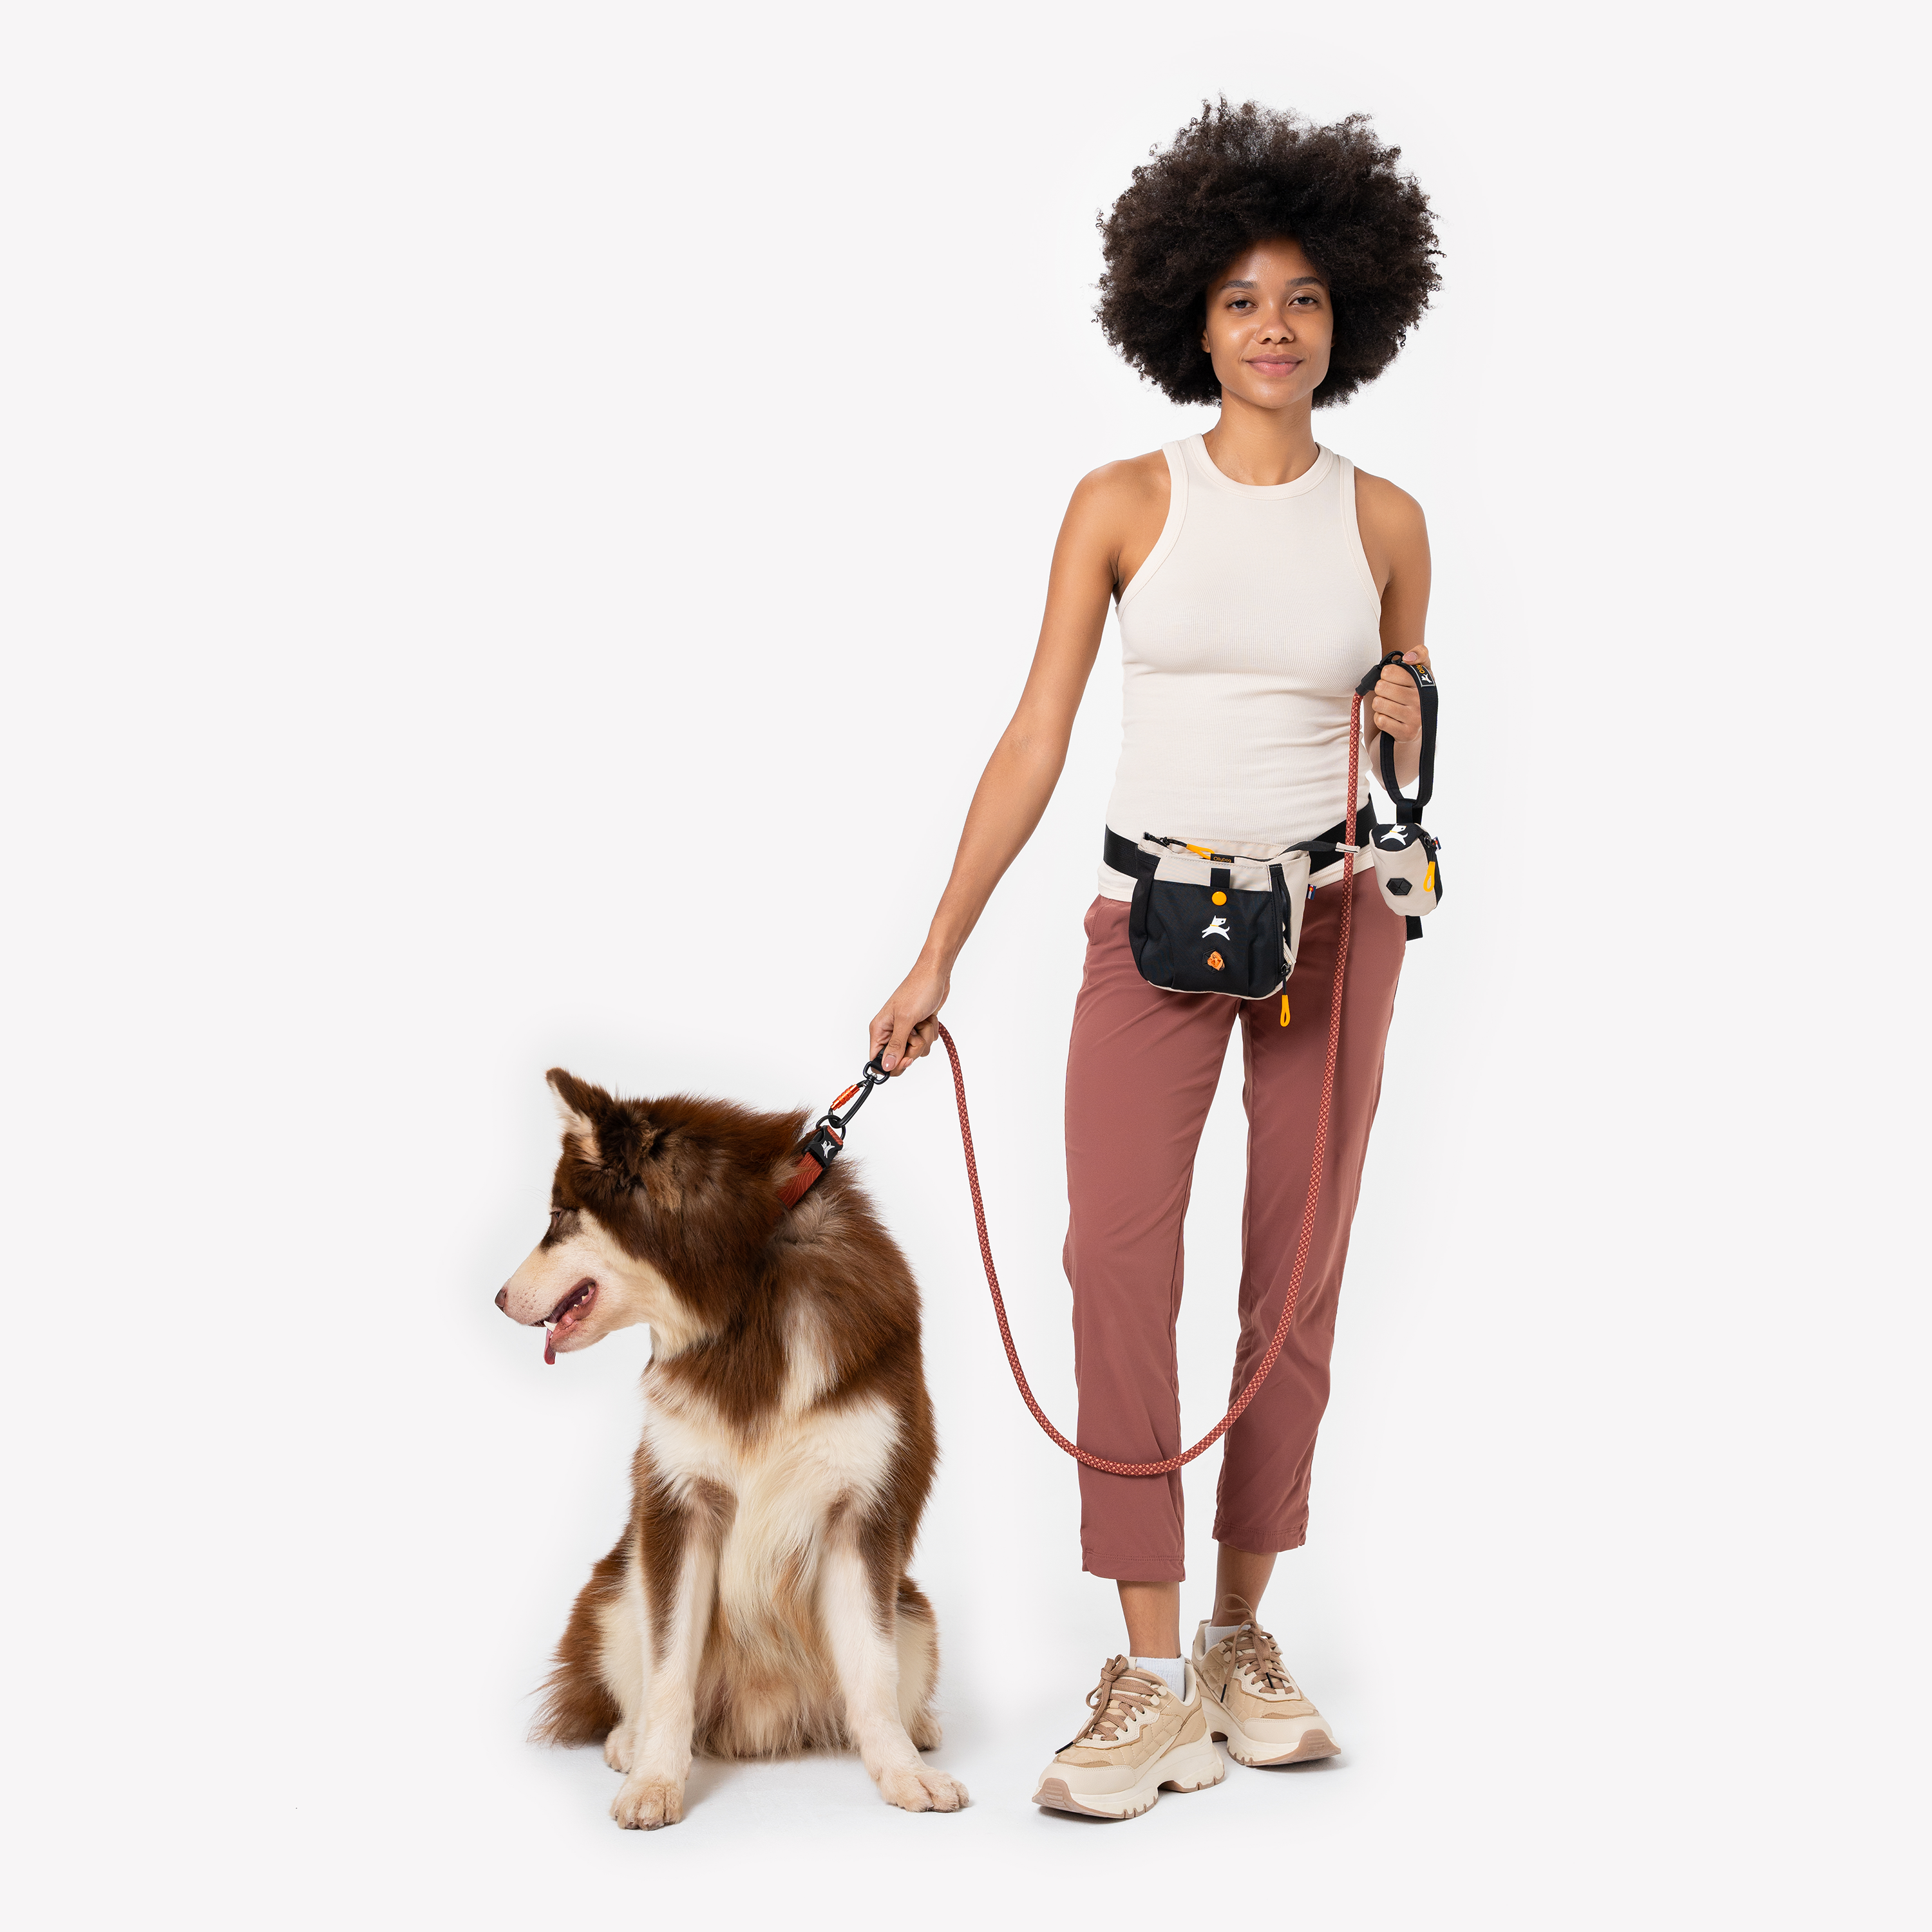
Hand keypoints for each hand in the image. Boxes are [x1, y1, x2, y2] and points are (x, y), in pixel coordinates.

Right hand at [869, 955, 950, 1073]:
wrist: (936, 975)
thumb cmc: (918, 989)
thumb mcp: (906, 1019)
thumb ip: (896, 1045)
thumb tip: (886, 1066)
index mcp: (879, 1029)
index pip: (877, 1060)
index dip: (892, 1065)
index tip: (906, 1058)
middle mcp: (890, 1032)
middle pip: (900, 1059)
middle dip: (914, 1048)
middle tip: (916, 1031)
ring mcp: (906, 1031)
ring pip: (916, 1051)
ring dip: (924, 1038)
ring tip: (922, 1020)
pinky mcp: (918, 1028)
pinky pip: (925, 1043)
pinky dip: (930, 1031)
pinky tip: (928, 1018)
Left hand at [1369, 646, 1431, 741]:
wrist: (1414, 726)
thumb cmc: (1413, 695)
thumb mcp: (1420, 672)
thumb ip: (1420, 654)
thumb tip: (1408, 657)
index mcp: (1424, 683)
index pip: (1389, 671)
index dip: (1386, 675)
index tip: (1393, 680)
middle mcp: (1422, 700)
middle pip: (1381, 687)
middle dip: (1381, 691)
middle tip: (1390, 695)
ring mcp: (1415, 718)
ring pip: (1379, 703)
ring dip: (1380, 705)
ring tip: (1390, 707)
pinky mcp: (1406, 733)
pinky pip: (1380, 720)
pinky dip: (1380, 719)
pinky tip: (1390, 719)